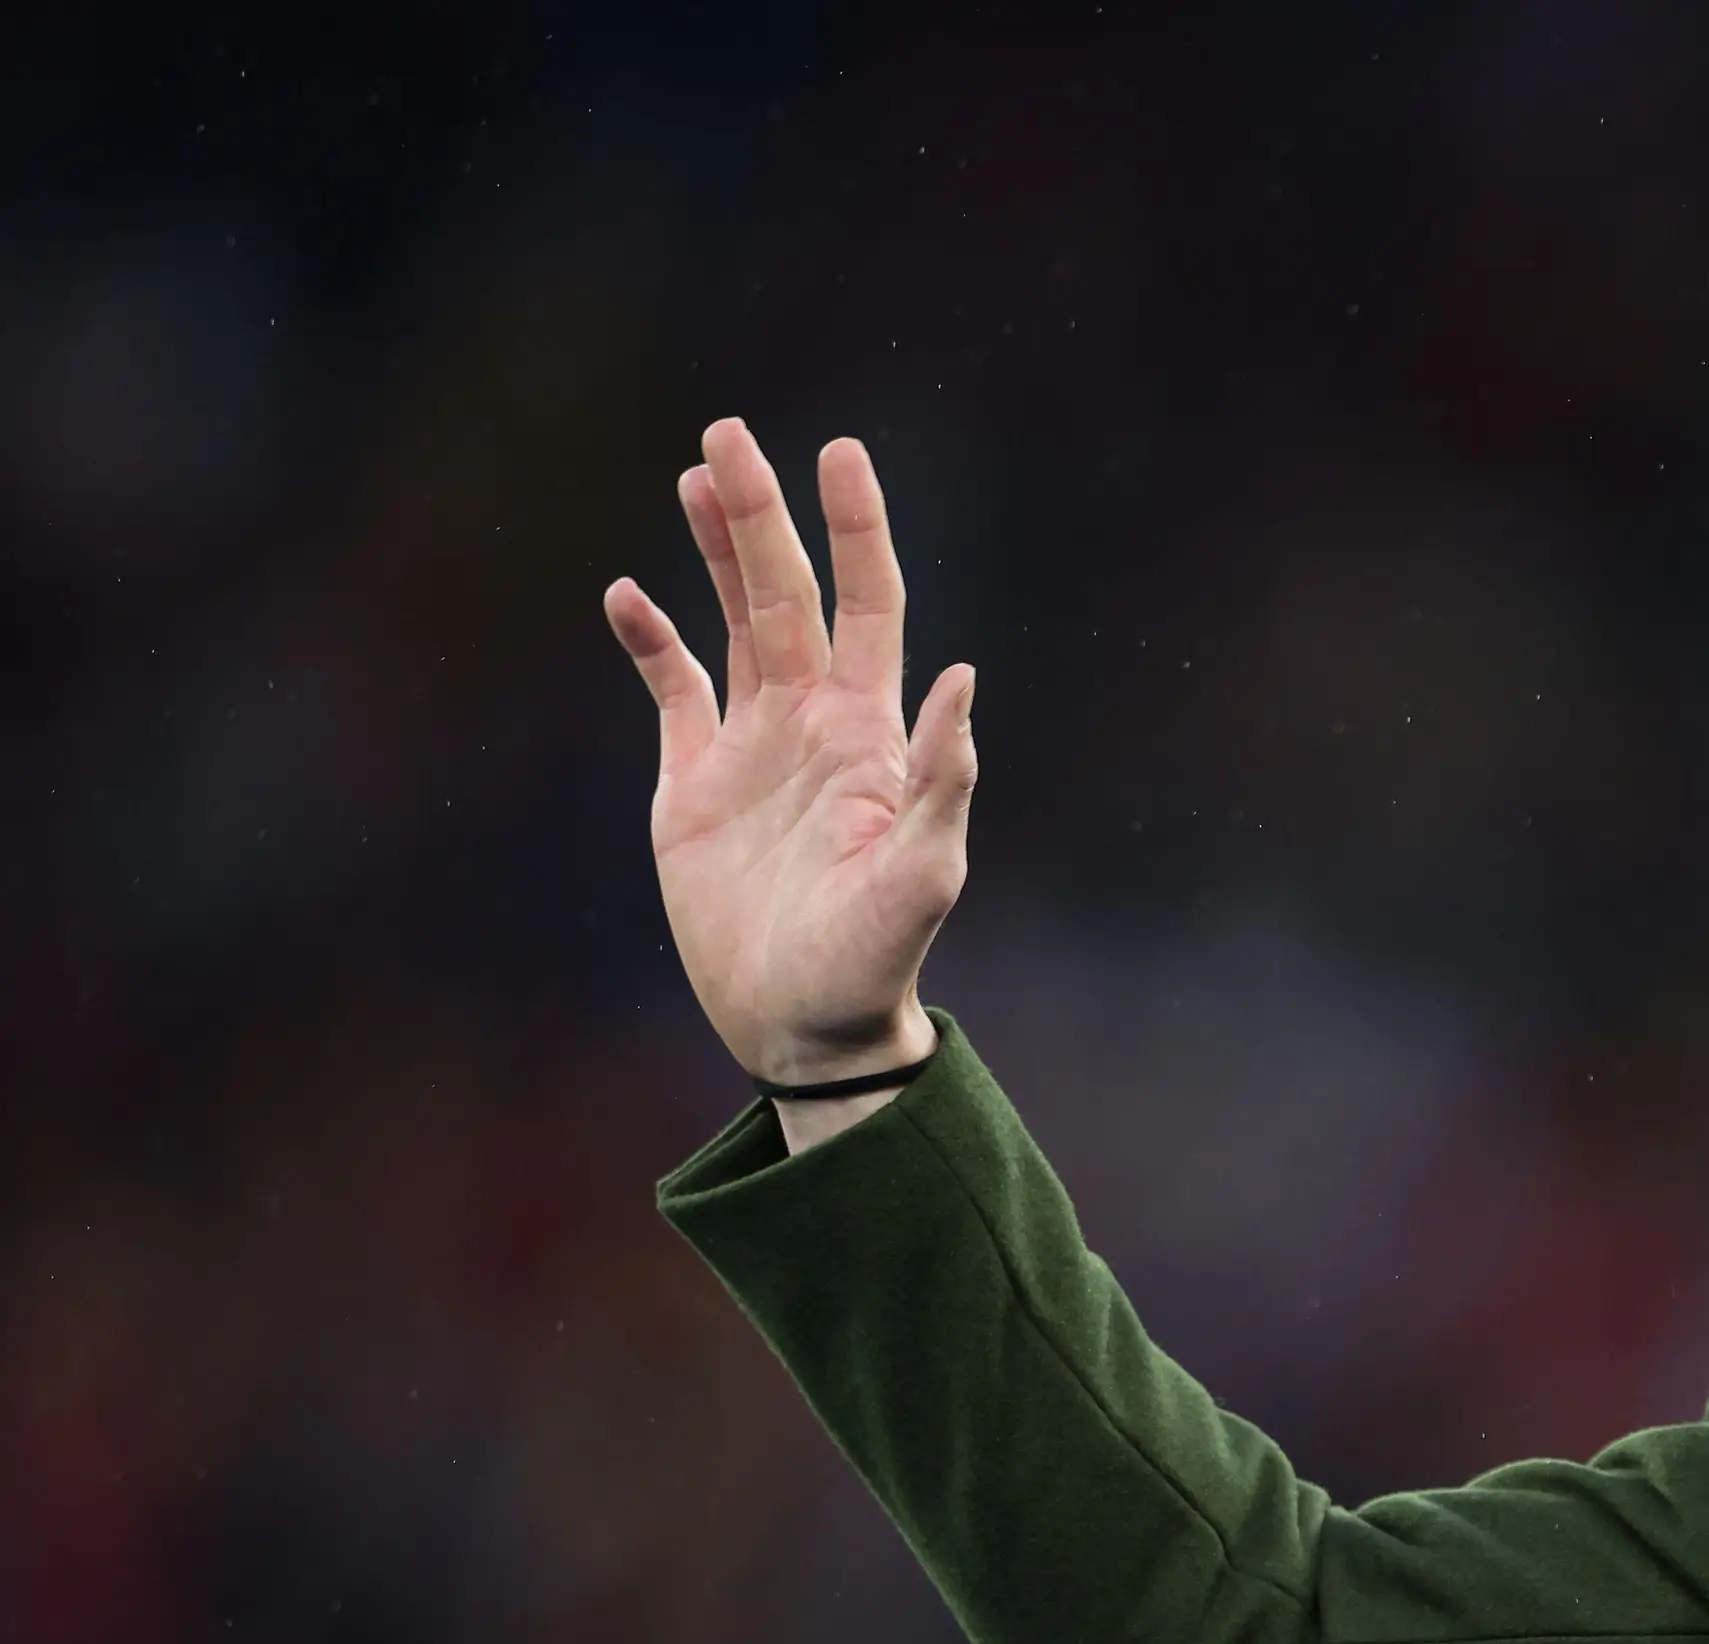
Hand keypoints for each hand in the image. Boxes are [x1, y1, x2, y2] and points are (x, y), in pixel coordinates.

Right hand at [602, 421, 972, 1100]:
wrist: (805, 1027)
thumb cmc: (873, 961)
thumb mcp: (922, 873)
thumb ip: (942, 777)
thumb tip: (963, 676)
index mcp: (870, 733)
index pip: (870, 604)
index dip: (856, 529)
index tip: (837, 453)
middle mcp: (814, 724)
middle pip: (788, 594)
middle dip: (763, 515)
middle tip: (729, 433)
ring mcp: (753, 748)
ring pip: (732, 623)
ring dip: (716, 552)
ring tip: (696, 474)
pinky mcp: (696, 784)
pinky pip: (673, 691)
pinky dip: (651, 640)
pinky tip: (627, 593)